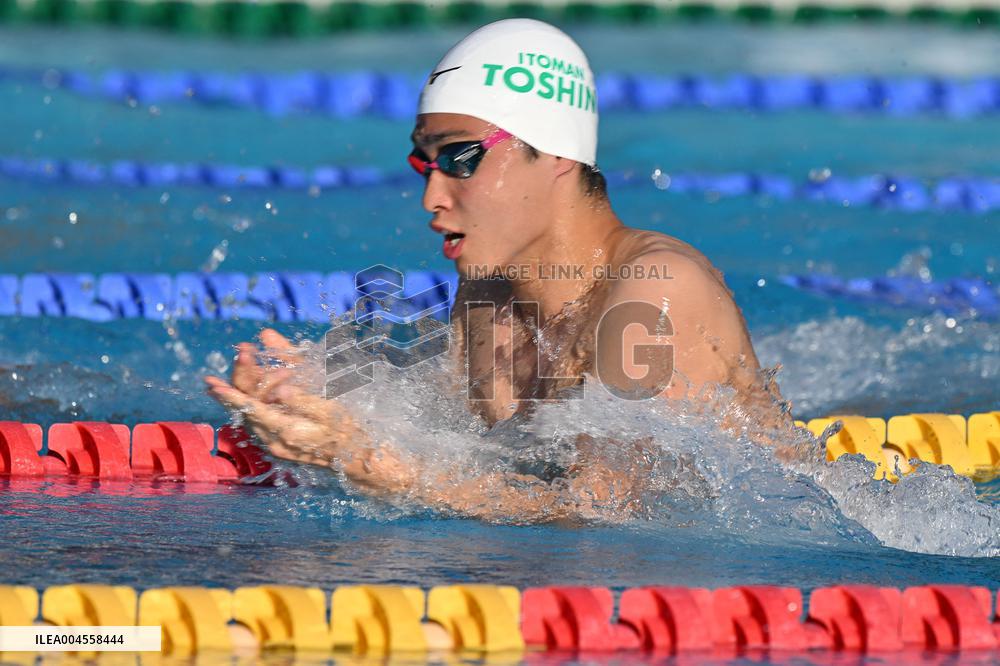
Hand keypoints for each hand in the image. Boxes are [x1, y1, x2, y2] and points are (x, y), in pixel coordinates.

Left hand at [204, 328, 348, 467]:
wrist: (353, 457)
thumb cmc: (345, 430)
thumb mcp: (330, 411)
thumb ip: (305, 399)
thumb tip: (281, 389)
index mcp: (287, 431)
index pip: (253, 409)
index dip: (232, 396)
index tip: (213, 384)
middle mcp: (274, 441)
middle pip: (246, 410)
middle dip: (234, 386)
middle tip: (221, 369)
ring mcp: (274, 444)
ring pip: (248, 415)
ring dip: (238, 393)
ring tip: (223, 379)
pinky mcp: (276, 442)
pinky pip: (256, 420)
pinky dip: (247, 403)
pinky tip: (240, 393)